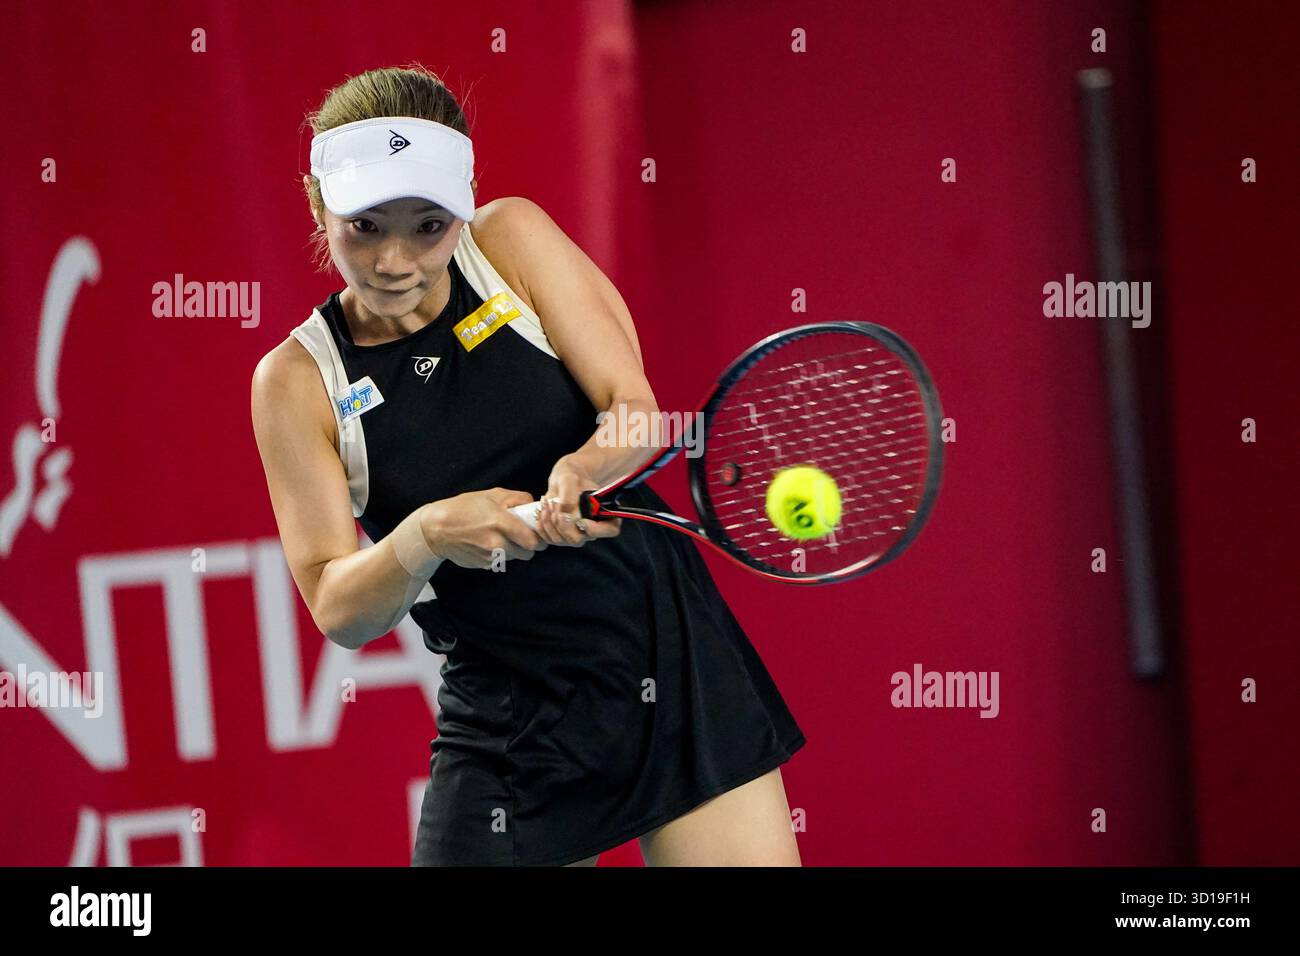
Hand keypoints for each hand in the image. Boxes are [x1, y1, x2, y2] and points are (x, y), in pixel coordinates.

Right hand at [420, 487, 548, 569]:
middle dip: (528, 546)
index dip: (539, 538)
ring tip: (501, 536)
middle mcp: (497, 543)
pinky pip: (500, 561)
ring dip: (514, 550)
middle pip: (528, 553)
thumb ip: (517, 498)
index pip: (533, 541)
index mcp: (501, 523)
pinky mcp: (483, 565)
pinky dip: (499, 554)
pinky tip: (487, 542)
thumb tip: (534, 505)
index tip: (538, 533)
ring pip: (514, 558)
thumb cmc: (464, 508)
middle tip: (522, 535)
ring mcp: (490, 557)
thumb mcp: (491, 494)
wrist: (436, 529)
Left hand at [535, 456, 621, 546]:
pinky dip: (541, 523)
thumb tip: (565, 513)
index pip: (610, 530)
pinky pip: (547, 538)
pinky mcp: (560, 537)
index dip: (597, 530)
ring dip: (549, 520)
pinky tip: (543, 508)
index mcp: (604, 515)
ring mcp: (575, 536)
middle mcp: (590, 530)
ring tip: (548, 501)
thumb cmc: (572, 478)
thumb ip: (569, 496)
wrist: (564, 482)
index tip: (583, 520)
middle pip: (577, 540)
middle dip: (562, 523)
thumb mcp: (570, 480)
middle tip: (556, 503)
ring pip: (559, 540)